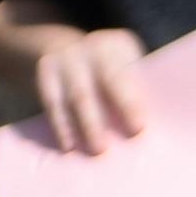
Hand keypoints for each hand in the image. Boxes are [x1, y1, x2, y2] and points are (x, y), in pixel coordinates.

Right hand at [32, 25, 151, 151]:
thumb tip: (149, 131)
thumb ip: (134, 88)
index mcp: (118, 46)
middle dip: (120, 107)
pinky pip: (54, 104)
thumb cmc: (103, 70)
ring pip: (80, 96)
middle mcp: (94, 49)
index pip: (129, 74)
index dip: (133, 100)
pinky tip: (68, 146)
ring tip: (97, 150)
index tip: (139, 127)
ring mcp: (68, 60)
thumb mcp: (120, 64)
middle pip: (108, 80)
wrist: (58, 49)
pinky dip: (62, 126)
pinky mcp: (46, 74)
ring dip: (88, 124)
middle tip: (127, 136)